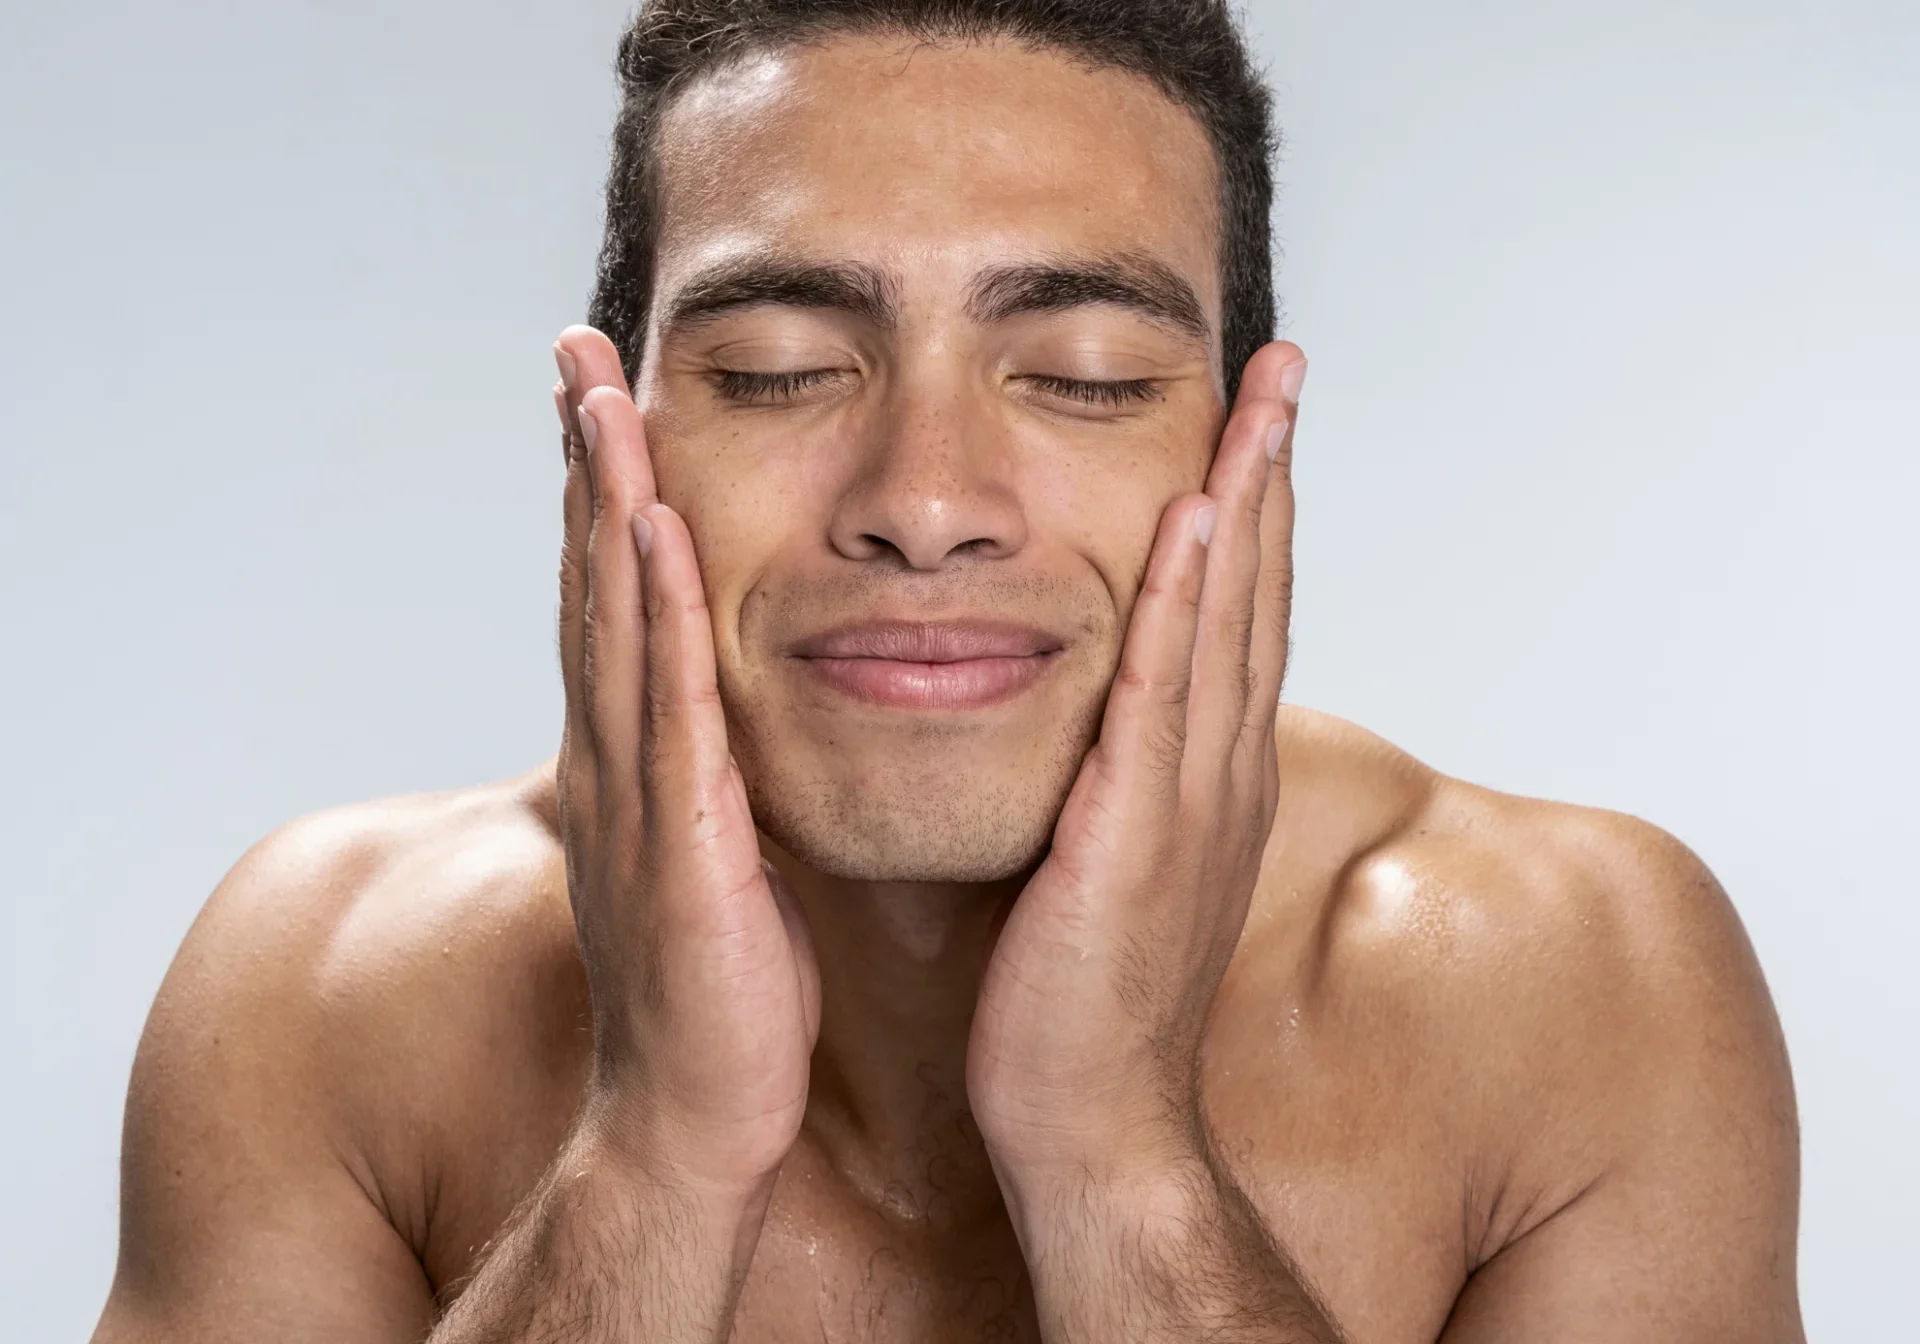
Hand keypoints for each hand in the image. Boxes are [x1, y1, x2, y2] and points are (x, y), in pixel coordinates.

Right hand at [553, 325, 820, 1195]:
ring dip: (602, 501)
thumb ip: (713, 785)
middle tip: (575, 349)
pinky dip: (654, 609)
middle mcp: (621, 764)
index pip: (613, 606)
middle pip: (592, 585)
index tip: (604, 400)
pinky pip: (668, 703)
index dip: (600, 497)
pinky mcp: (682, 838)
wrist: (696, 1120)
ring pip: (616, 622)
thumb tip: (737, 727)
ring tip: (598, 394)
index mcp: (640, 767)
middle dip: (582, 462)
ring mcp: (641, 797)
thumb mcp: (718, 863)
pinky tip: (649, 526)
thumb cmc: (722, 998)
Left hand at [967, 342, 1305, 1186]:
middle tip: (1284, 363)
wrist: (1093, 1122)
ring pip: (1228, 624)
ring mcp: (1190, 804)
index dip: (1259, 511)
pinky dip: (1184, 604)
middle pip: (1258, 594)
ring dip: (1249, 502)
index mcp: (1213, 779)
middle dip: (1273, 470)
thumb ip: (1126, 784)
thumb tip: (1110, 725)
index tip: (1257, 418)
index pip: (1243, 618)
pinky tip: (1195, 520)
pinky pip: (1163, 698)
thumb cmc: (1086, 1002)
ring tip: (1260, 398)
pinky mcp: (1136, 837)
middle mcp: (1222, 775)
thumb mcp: (1117, 866)